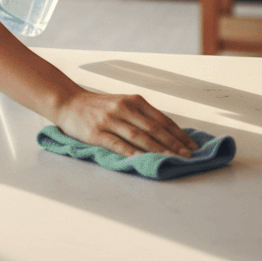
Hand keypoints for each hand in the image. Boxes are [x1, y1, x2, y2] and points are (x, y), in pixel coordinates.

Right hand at [54, 88, 198, 157]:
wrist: (68, 102)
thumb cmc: (99, 106)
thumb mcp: (122, 102)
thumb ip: (141, 115)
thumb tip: (168, 134)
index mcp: (133, 100)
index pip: (161, 119)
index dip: (179, 133)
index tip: (192, 145)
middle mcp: (123, 107)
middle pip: (154, 128)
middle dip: (174, 143)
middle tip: (189, 156)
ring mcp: (110, 119)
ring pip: (139, 136)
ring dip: (158, 149)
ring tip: (172, 160)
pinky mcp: (96, 132)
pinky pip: (117, 144)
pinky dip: (132, 153)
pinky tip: (143, 160)